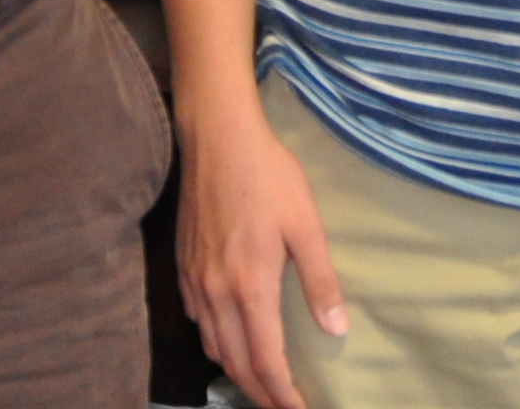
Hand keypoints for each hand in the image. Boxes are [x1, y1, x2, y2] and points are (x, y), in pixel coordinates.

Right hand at [172, 100, 345, 408]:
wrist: (217, 137)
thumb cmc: (268, 175)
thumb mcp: (306, 225)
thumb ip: (320, 281)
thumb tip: (337, 329)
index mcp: (250, 288)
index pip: (266, 362)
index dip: (283, 395)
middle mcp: (216, 294)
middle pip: (235, 364)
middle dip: (261, 393)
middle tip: (284, 406)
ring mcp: (194, 281)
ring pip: (213, 346)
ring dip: (237, 371)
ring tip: (262, 380)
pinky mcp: (182, 266)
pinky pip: (197, 321)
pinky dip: (216, 342)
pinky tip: (230, 337)